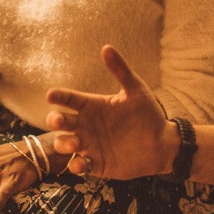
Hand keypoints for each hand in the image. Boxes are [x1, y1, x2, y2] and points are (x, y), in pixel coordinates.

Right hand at [45, 45, 170, 178]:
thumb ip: (120, 70)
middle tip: (58, 120)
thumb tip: (106, 47)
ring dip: (64, 144)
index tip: (51, 95)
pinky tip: (82, 163)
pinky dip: (77, 166)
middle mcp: (86, 125)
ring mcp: (89, 145)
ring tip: (75, 144)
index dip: (58, 97)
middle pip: (61, 122)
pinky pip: (79, 166)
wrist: (162, 144)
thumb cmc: (148, 115)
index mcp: (92, 106)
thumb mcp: (136, 90)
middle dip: (55, 121)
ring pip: (65, 144)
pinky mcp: (96, 164)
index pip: (69, 99)